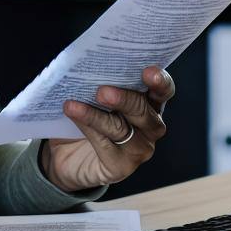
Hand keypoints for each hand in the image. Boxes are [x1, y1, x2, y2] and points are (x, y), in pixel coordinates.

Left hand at [40, 66, 175, 191]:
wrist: (66, 154)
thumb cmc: (85, 116)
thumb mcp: (94, 94)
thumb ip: (100, 81)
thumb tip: (89, 64)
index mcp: (150, 103)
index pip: (163, 90)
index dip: (160, 81)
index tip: (148, 71)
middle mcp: (150, 126)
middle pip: (144, 110)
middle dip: (125, 99)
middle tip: (103, 91)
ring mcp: (139, 148)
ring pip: (121, 129)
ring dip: (98, 116)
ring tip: (75, 105)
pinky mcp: (121, 166)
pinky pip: (105, 145)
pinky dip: (87, 128)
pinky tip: (72, 114)